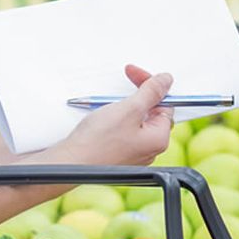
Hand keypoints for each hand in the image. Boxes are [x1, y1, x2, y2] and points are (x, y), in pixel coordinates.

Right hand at [0, 65, 173, 236]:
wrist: (70, 164)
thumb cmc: (98, 141)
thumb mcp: (129, 109)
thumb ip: (150, 92)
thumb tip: (167, 80)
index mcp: (158, 139)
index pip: (164, 104)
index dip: (150, 85)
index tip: (133, 73)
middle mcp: (149, 150)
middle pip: (150, 113)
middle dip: (136, 95)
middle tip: (120, 84)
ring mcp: (132, 154)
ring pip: (134, 121)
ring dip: (122, 106)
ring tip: (107, 103)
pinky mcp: (116, 155)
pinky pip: (121, 132)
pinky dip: (113, 119)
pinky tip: (101, 117)